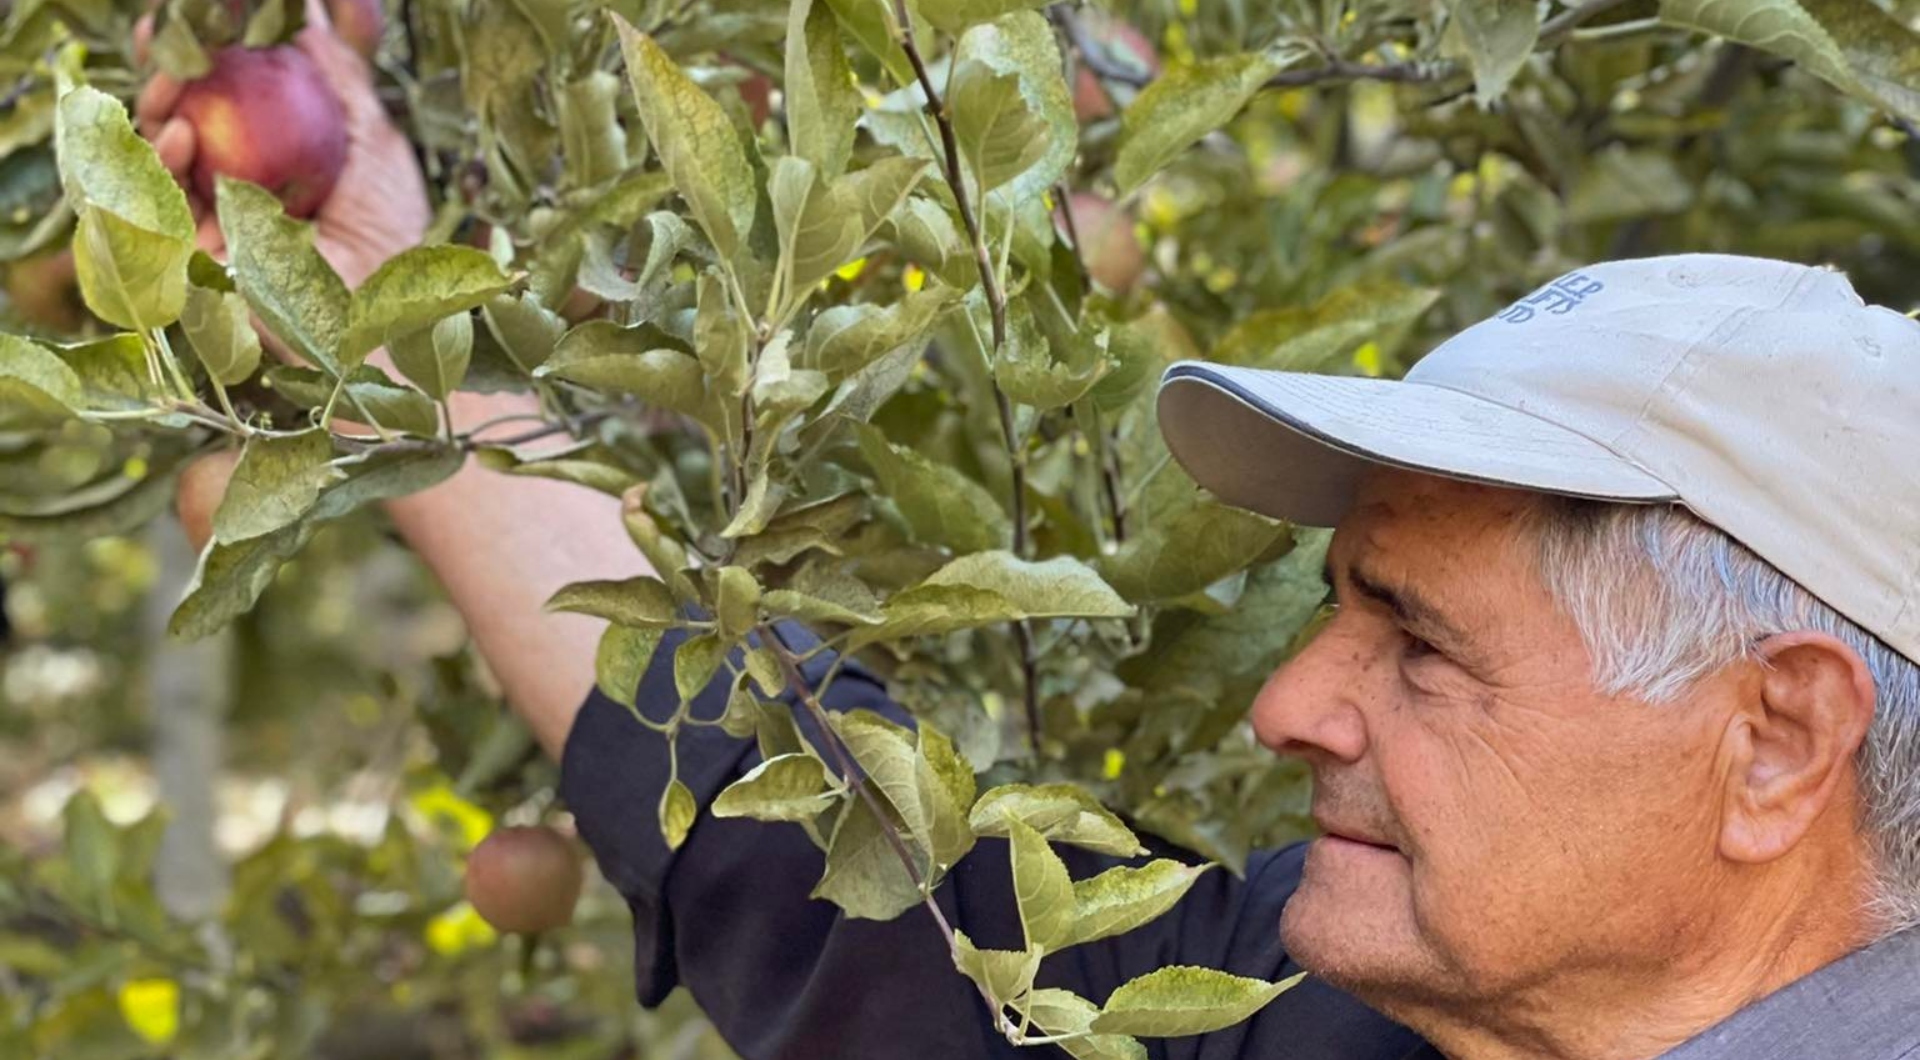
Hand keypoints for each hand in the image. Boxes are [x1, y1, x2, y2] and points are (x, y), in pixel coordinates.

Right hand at [136, 0, 429, 287]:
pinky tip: (179, 133)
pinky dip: (163, 164)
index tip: (190, 22)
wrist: (384, 308)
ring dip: (155, 109)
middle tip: (164, 43)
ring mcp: (207, 214)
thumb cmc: (390, 230)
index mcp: (268, 152)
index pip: (219, 92)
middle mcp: (230, 178)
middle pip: (177, 114)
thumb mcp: (374, 142)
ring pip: (157, 153)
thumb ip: (343, 84)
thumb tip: (313, 27)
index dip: (199, 56)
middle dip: (164, 75)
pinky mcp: (193, 252)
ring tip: (171, 82)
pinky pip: (159, 203)